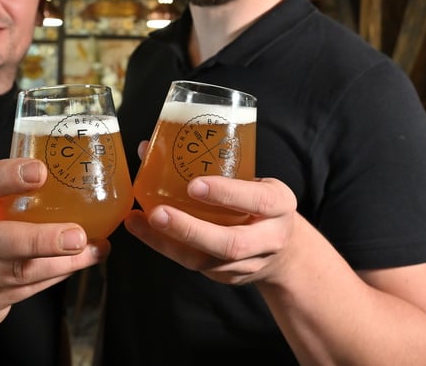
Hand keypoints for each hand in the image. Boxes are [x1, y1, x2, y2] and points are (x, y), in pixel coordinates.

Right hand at [0, 158, 107, 332]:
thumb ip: (14, 190)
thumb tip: (78, 169)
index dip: (7, 176)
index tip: (40, 171)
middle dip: (38, 240)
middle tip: (76, 236)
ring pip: (17, 272)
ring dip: (60, 262)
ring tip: (92, 249)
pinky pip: (27, 290)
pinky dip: (58, 275)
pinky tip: (82, 262)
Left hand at [124, 175, 297, 285]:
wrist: (284, 249)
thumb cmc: (259, 201)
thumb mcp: (254, 178)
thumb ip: (215, 165)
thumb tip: (148, 148)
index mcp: (280, 205)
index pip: (258, 200)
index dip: (226, 194)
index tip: (193, 185)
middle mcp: (269, 238)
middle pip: (231, 243)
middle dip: (190, 230)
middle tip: (158, 213)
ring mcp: (249, 263)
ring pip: (207, 261)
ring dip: (169, 243)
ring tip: (140, 223)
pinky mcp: (229, 277)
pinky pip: (197, 265)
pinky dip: (169, 248)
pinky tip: (146, 232)